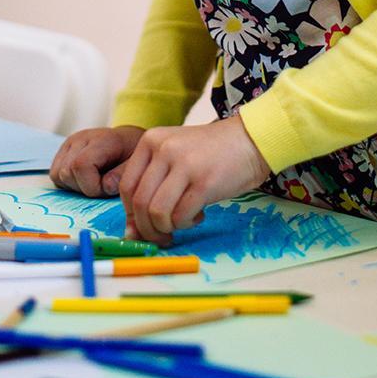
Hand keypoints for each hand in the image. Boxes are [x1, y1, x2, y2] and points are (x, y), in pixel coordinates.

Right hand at [50, 126, 144, 196]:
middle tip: (103, 185)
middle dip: (84, 187)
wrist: (128, 140)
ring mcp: (69, 144)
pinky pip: (55, 174)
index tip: (107, 188)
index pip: (80, 166)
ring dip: (75, 186)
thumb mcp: (136, 164)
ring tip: (94, 181)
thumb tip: (105, 186)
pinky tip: (85, 179)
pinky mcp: (62, 151)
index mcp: (101, 140)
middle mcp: (80, 138)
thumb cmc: (133, 153)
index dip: (92, 186)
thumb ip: (122, 176)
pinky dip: (68, 182)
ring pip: (57, 174)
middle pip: (66, 172)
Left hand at [119, 116, 270, 244]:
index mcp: (150, 141)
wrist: (250, 140)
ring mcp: (184, 164)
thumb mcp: (174, 158)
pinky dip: (185, 224)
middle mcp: (163, 149)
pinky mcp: (204, 182)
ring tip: (181, 223)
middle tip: (161, 236)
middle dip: (148, 229)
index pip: (126, 187)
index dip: (131, 214)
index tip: (142, 226)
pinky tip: (197, 215)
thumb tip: (131, 232)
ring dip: (166, 228)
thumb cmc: (210, 154)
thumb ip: (151, 187)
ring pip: (157, 212)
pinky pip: (181, 216)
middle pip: (140, 203)